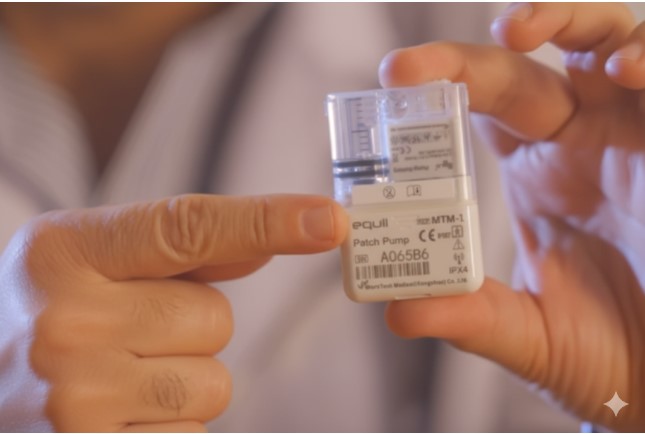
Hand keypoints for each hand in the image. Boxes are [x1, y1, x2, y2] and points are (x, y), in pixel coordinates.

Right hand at [0, 194, 346, 431]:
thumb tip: (285, 230)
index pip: (186, 228)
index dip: (265, 220)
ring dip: (182, 382)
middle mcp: (63, 325)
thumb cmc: (50, 311)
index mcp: (64, 253)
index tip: (329, 221)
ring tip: (118, 376)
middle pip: (215, 320)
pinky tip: (116, 416)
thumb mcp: (92, 258)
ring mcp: (74, 404)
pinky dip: (168, 428)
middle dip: (188, 328)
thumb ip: (186, 244)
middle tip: (127, 333)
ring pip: (212, 386)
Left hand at [379, 3, 644, 429]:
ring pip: (602, 44)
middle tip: (404, 69)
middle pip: (519, 75)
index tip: (391, 88)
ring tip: (516, 31)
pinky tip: (624, 71)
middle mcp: (579, 144)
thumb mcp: (531, 336)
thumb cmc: (613, 355)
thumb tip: (397, 313)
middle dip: (466, 61)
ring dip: (564, 22)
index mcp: (536, 175)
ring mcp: (632, 135)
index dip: (440, 91)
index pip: (480, 111)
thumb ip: (471, 319)